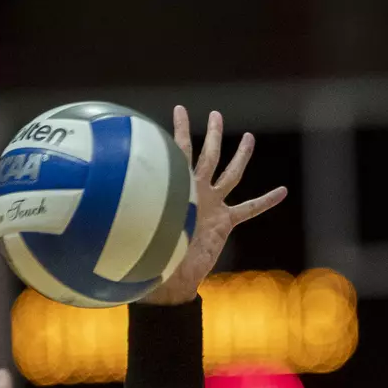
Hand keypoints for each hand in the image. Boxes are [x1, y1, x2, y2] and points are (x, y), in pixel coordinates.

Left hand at [142, 108, 287, 305]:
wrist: (171, 278)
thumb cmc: (150, 254)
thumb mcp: (141, 226)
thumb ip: (131, 210)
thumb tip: (104, 197)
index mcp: (179, 188)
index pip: (179, 151)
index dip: (180, 130)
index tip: (179, 109)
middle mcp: (196, 192)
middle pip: (210, 155)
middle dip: (213, 134)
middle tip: (215, 115)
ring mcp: (213, 205)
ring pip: (231, 175)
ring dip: (240, 156)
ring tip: (248, 138)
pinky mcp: (225, 223)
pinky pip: (249, 209)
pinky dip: (265, 201)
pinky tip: (282, 191)